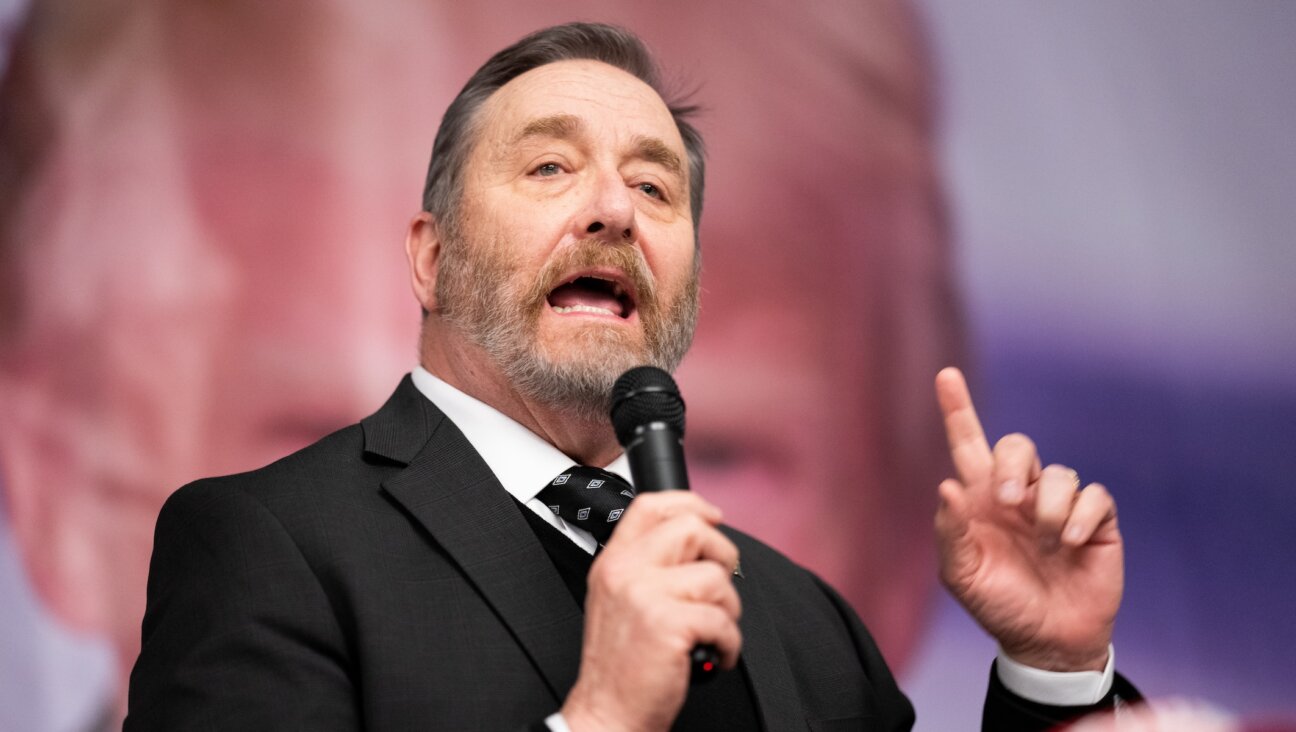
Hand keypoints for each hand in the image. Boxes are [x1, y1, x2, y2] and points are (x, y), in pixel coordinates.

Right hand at [561, 492, 741, 731]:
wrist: (606, 713)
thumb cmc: (620, 665)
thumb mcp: (619, 601)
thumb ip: (647, 567)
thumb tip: (698, 542)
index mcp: (613, 563)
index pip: (650, 506)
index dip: (690, 503)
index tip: (713, 516)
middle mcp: (624, 572)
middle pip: (691, 528)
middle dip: (722, 555)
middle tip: (720, 587)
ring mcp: (644, 595)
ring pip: (715, 577)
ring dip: (727, 610)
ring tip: (710, 632)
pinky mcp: (668, 624)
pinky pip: (723, 619)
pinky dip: (729, 642)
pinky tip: (713, 654)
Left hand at [934, 367, 1122, 670]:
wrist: (1047, 642)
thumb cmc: (1000, 606)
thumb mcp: (963, 576)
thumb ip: (950, 532)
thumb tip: (948, 486)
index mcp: (981, 501)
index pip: (969, 444)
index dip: (958, 409)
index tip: (945, 375)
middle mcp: (1020, 494)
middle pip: (1017, 445)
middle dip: (1012, 464)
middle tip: (1007, 501)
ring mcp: (1059, 505)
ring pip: (1058, 472)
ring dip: (1048, 506)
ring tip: (1047, 542)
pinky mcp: (1095, 521)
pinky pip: (1093, 496)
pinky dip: (1080, 517)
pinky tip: (1070, 544)